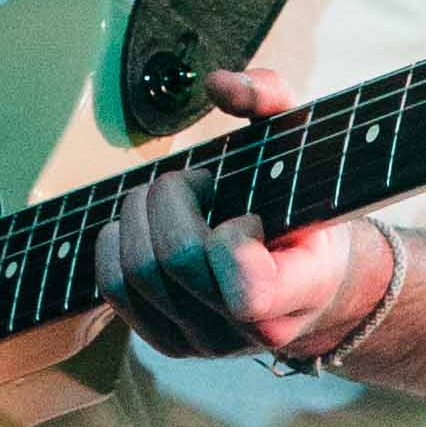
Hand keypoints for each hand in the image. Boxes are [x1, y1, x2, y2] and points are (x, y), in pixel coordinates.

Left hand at [93, 72, 395, 365]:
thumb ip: (272, 101)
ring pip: (136, 273)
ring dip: (142, 214)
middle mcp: (248, 334)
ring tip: (174, 200)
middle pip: (174, 262)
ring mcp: (204, 344)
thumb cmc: (305, 205)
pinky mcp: (167, 343)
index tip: (249, 214)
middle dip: (173, 198)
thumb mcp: (304, 147)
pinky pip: (114, 288)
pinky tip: (147, 225)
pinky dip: (118, 241)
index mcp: (299, 293)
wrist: (310, 283)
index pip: (245, 288)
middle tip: (197, 183)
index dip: (232, 236)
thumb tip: (218, 82)